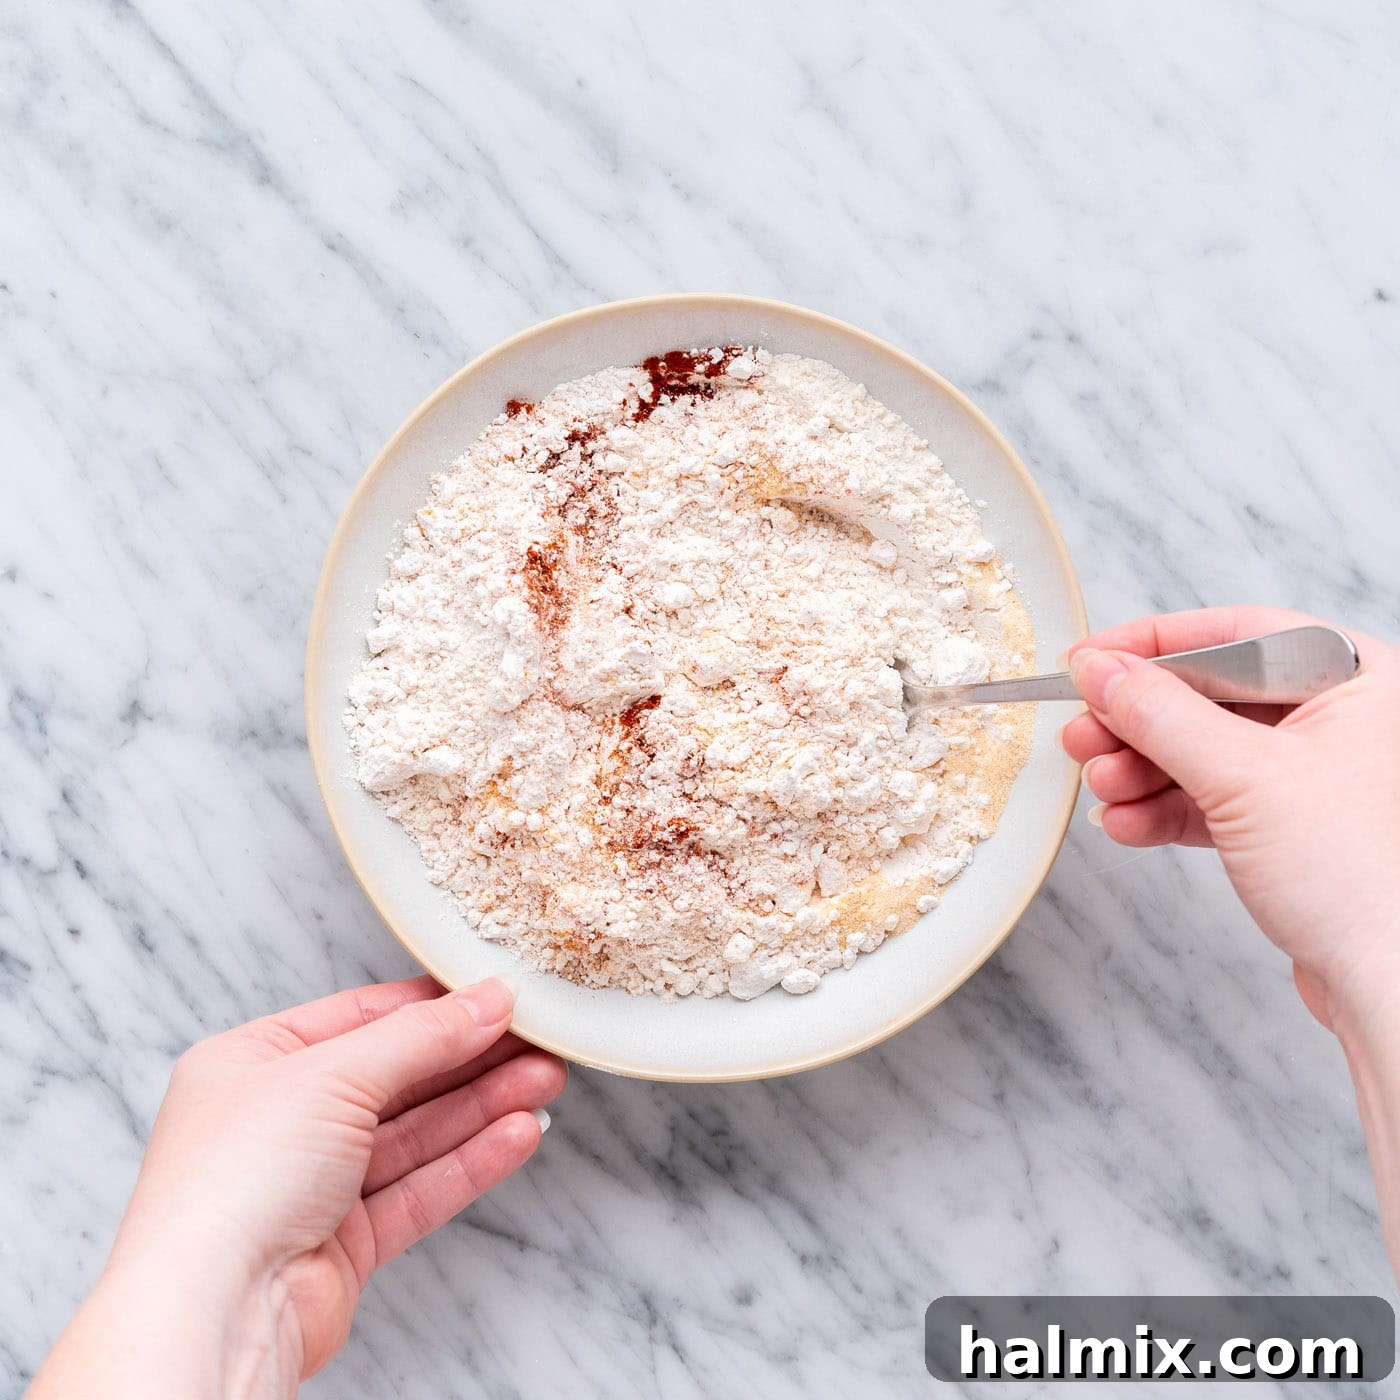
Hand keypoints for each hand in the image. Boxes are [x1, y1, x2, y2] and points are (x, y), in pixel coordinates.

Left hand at [31, 975, 566, 1398]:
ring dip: (483, 1106)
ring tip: (545, 1081)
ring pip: (416, 1134)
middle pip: (397, 1076)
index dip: (434, 1006)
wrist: (214, 1314)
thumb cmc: (229, 1188)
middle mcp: (280, 1121)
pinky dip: (471, 1161)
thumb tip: (484, 1002)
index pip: (361, 1017)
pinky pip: (419, 1188)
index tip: (496, 996)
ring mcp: (312, 1185)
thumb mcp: (333, 1075)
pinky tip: (517, 1134)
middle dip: (471, 1059)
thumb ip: (420, 1037)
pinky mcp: (343, 1243)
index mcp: (253, 1061)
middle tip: (536, 1041)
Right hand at [1061, 606, 1399, 1031]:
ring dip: (1140, 770)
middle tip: (1081, 734)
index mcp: (1353, 678)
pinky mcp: (1287, 828)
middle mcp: (1337, 718)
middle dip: (1136, 722)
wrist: (1391, 985)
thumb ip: (1161, 714)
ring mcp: (1310, 776)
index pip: (1234, 635)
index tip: (1089, 661)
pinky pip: (1208, 800)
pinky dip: (1161, 809)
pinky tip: (1125, 822)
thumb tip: (1100, 669)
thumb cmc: (1362, 878)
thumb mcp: (1242, 776)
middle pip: (1208, 695)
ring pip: (1200, 751)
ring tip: (1101, 787)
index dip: (1151, 646)